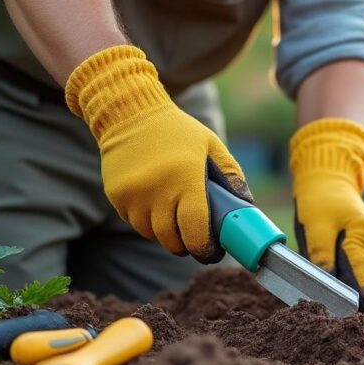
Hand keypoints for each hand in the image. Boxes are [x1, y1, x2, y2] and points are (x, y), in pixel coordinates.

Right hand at [66, 45, 249, 262]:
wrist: (129, 112)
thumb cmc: (177, 131)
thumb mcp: (211, 145)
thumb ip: (231, 175)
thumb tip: (246, 206)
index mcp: (186, 178)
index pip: (195, 229)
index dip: (205, 247)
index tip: (212, 252)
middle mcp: (157, 190)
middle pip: (172, 239)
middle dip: (186, 245)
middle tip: (196, 240)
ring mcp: (133, 195)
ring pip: (152, 233)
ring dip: (165, 233)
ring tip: (175, 216)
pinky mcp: (117, 196)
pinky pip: (134, 222)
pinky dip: (146, 220)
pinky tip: (154, 202)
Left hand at [289, 119, 363, 311]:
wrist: (326, 176)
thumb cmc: (319, 200)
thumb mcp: (316, 226)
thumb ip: (322, 253)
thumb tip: (326, 280)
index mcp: (361, 237)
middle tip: (362, 321)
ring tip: (361, 315)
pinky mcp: (363, 247)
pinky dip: (363, 282)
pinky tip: (356, 297)